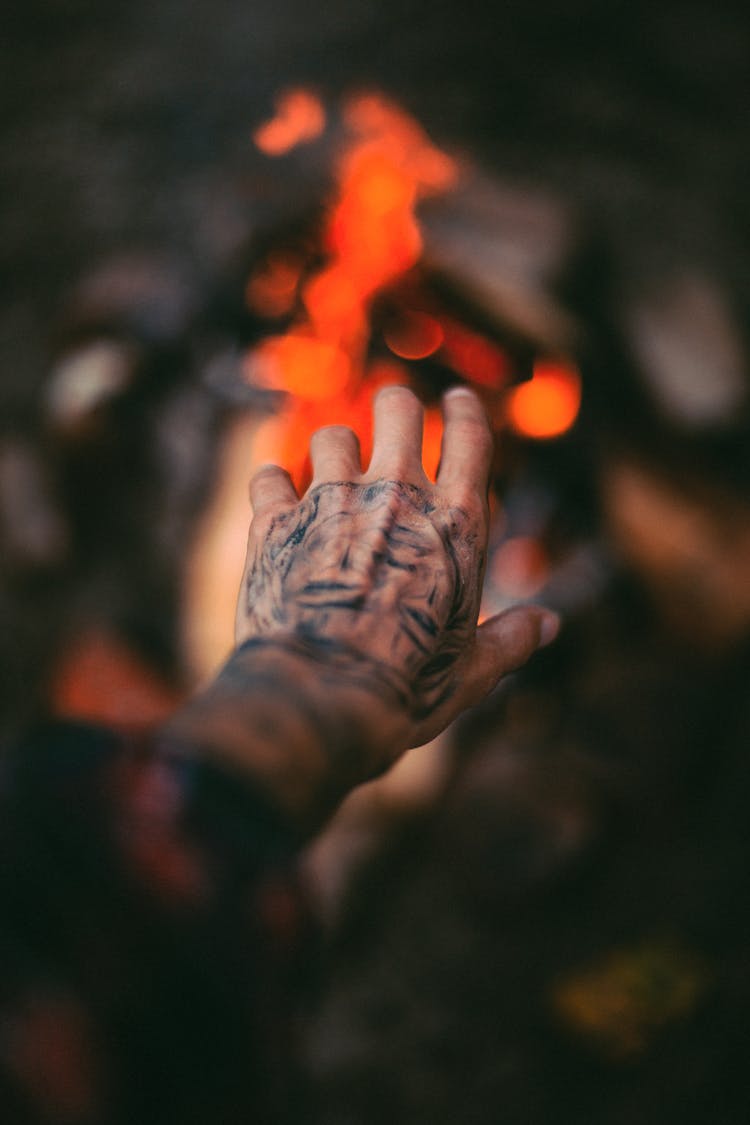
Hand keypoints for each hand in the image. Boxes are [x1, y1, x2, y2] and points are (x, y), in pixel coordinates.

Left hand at [236, 385, 558, 765]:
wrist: (321, 698)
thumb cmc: (406, 687)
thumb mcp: (473, 671)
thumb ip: (511, 639)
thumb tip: (550, 625)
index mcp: (454, 524)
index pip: (470, 439)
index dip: (465, 410)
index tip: (457, 398)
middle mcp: (395, 497)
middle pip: (397, 409)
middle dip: (395, 406)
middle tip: (391, 414)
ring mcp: (331, 503)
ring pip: (330, 436)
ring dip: (333, 449)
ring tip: (332, 467)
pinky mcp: (275, 522)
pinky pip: (268, 477)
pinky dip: (272, 484)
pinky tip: (275, 494)